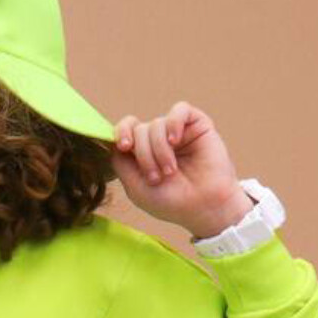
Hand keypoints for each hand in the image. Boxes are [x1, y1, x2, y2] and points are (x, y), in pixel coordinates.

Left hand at [111, 101, 253, 238]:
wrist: (204, 207)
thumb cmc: (171, 201)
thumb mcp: (135, 187)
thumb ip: (120, 163)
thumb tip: (112, 141)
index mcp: (141, 154)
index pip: (124, 131)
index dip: (121, 133)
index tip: (124, 146)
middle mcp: (158, 140)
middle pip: (139, 130)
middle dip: (144, 154)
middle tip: (156, 177)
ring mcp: (177, 131)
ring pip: (156, 123)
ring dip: (159, 150)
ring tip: (170, 171)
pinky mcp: (197, 125)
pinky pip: (180, 110)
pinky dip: (173, 123)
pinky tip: (175, 141)